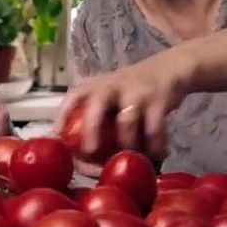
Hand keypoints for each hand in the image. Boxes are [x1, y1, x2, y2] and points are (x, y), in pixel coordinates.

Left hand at [54, 50, 192, 159]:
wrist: (168, 68)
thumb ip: (97, 116)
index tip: (58, 136)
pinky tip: (159, 153)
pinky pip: (154, 127)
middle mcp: (113, 87)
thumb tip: (83, 157)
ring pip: (127, 121)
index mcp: (97, 86)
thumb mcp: (110, 93)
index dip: (63, 116)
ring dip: (128, 144)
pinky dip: (155, 144)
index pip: (74, 97)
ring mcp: (136, 93)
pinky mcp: (158, 100)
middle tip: (91, 152)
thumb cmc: (131, 90)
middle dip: (92, 130)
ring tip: (133, 158)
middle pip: (97, 106)